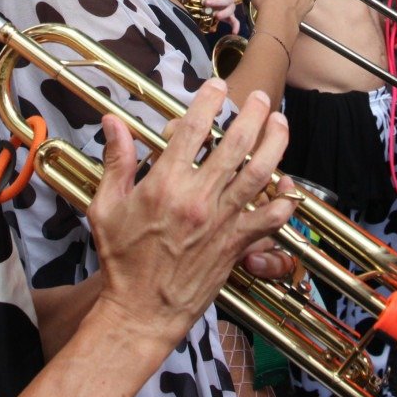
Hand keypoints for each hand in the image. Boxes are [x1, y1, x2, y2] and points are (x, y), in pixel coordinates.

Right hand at [87, 83, 295, 344]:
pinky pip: (268, 220)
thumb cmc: (121, 260)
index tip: (216, 85)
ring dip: (274, 143)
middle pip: (234, 143)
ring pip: (259, 173)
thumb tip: (113, 121)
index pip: (192, 129)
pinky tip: (289, 185)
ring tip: (279, 122)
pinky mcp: (235, 245)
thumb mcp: (106, 206)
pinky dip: (284, 202)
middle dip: (251, 112)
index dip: (208, 100)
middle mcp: (197, 198)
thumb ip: (115, 161)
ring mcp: (220, 222)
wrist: (140, 311)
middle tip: (258, 96)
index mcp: (164, 184)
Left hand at [202, 0, 238, 28]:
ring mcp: (230, 7)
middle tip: (205, 2)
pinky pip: (235, 21)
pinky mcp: (229, 16)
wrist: (211, 2)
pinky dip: (235, 26)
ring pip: (231, 9)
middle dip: (216, 1)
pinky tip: (234, 32)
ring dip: (224, 12)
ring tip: (215, 15)